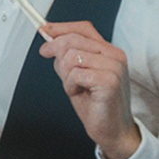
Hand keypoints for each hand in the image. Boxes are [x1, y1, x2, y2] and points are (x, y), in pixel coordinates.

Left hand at [40, 21, 140, 158]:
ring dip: (66, 76)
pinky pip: (75, 74)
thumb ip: (67, 58)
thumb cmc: (96, 105)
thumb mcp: (76, 76)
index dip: (61, 28)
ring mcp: (113, 67)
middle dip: (57, 55)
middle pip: (73, 40)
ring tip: (77, 88)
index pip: (83, 28)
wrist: (112, 131)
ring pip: (71, 56)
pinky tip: (80, 94)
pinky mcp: (109, 81)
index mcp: (109, 51)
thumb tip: (50, 42)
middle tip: (60, 73)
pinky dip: (70, 86)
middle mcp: (114, 55)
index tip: (44, 31)